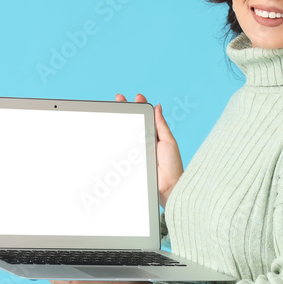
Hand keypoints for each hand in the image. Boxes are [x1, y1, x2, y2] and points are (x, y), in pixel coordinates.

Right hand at [115, 93, 182, 207]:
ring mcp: (135, 152)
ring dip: (118, 122)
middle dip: (125, 110)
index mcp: (154, 135)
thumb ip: (161, 125)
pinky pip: (121, 150)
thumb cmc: (172, 165)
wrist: (168, 187)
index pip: (146, 117)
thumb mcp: (168, 141)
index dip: (140, 106)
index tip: (136, 96)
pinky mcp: (128, 162)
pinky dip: (115, 142)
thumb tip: (158, 107)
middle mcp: (144, 142)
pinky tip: (110, 132)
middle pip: (132, 123)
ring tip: (115, 109)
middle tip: (118, 98)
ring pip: (125, 135)